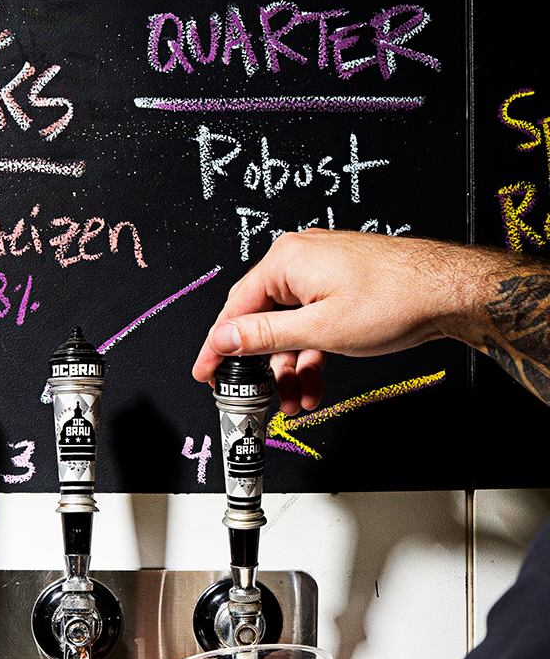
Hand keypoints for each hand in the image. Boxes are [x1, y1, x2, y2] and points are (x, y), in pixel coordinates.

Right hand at [193, 230, 493, 414]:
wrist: (451, 291)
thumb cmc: (397, 299)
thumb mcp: (319, 329)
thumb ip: (264, 336)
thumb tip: (224, 338)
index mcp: (287, 260)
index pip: (236, 308)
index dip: (219, 346)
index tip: (207, 371)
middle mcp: (301, 259)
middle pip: (263, 319)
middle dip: (263, 365)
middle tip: (256, 395)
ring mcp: (322, 271)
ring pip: (290, 325)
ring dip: (291, 365)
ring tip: (296, 399)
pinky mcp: (340, 284)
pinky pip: (311, 321)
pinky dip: (310, 351)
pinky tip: (313, 381)